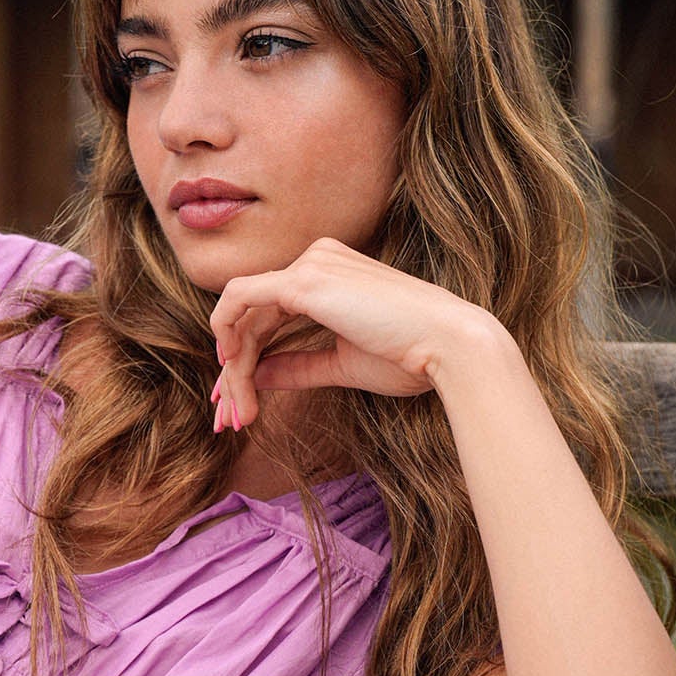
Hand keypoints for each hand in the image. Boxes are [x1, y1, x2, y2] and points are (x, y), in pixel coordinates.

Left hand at [208, 237, 494, 428]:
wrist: (448, 344)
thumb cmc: (409, 355)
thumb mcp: (340, 363)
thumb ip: (296, 366)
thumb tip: (255, 376)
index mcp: (328, 272)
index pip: (270, 312)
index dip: (246, 355)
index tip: (239, 398)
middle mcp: (315, 259)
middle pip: (252, 315)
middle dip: (234, 369)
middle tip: (228, 416)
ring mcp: (309, 264)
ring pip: (243, 313)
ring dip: (233, 366)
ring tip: (237, 411)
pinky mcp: (303, 280)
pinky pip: (240, 300)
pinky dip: (227, 334)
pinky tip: (230, 370)